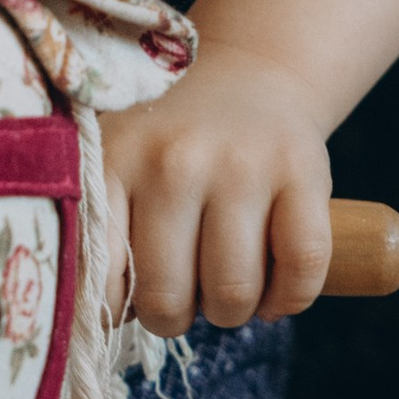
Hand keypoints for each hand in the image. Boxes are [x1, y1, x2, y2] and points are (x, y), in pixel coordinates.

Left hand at [101, 44, 331, 333]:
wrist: (249, 77)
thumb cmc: (169, 147)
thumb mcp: (115, 168)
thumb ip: (96, 234)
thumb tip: (95, 320)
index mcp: (114, 161)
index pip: (100, 280)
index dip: (117, 309)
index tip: (129, 296)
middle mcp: (174, 160)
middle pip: (168, 299)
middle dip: (174, 316)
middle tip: (182, 290)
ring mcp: (242, 164)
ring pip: (233, 294)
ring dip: (231, 312)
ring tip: (223, 284)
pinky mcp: (304, 171)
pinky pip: (301, 270)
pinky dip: (289, 300)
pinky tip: (273, 289)